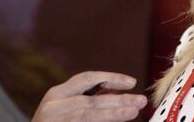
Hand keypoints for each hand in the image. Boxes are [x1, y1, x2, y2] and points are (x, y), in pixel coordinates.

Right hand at [32, 71, 147, 120]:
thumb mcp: (66, 107)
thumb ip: (89, 98)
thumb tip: (117, 90)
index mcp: (56, 94)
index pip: (87, 78)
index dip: (111, 78)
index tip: (132, 82)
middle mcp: (53, 107)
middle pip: (91, 101)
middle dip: (119, 100)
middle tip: (140, 100)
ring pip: (89, 116)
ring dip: (114, 114)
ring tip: (134, 112)